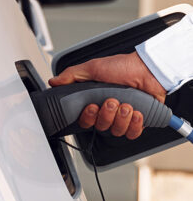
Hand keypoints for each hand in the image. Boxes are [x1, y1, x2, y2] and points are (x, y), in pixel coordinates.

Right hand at [48, 52, 166, 138]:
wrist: (148, 69)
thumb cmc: (123, 66)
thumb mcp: (93, 67)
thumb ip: (72, 75)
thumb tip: (53, 81)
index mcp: (94, 102)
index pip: (85, 121)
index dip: (88, 117)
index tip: (92, 106)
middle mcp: (107, 112)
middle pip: (100, 127)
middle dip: (107, 115)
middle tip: (112, 101)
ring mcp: (122, 118)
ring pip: (116, 131)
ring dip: (122, 118)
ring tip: (127, 104)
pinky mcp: (138, 122)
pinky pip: (132, 133)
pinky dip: (135, 124)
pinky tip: (137, 112)